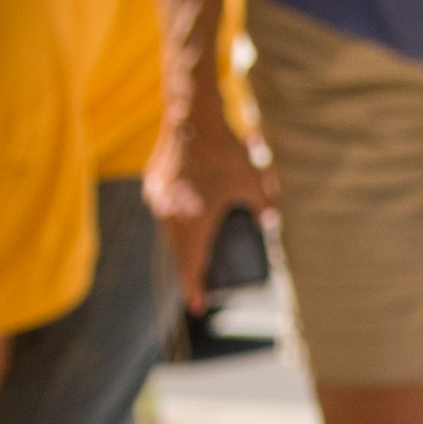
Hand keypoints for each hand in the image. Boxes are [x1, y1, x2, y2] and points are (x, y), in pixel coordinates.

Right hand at [145, 107, 275, 315]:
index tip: (198, 307)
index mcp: (193, 222)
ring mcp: (158, 199)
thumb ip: (264, 206)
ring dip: (181, 244)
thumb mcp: (252, 180)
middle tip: (200, 285)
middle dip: (190, 269)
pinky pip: (164, 210)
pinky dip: (174, 219)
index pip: (191, 266)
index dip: (194, 289)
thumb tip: (270, 225)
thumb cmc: (224, 150)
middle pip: (179, 252)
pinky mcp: (152, 184)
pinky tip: (184, 219)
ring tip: (193, 255)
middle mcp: (170, 215)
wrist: (190, 116)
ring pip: (169, 232)